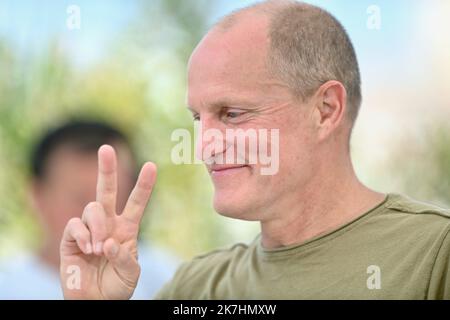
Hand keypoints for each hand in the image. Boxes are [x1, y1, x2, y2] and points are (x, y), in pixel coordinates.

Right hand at [59, 145, 156, 298]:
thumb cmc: (118, 285)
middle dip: (107, 169)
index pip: (136, 202)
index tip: (152, 166)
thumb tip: (108, 243)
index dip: (144, 185)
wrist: (97, 301)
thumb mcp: (130, 273)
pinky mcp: (70, 239)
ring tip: (99, 247)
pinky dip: (83, 235)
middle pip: (106, 191)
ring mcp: (89, 229)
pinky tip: (88, 248)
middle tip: (106, 148)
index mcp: (127, 228)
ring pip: (92, 208)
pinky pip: (74, 225)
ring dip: (98, 225)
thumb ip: (124, 258)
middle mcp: (108, 224)